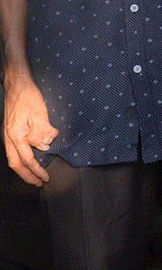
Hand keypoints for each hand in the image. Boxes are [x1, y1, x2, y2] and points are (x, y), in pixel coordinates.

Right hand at [3, 71, 56, 185]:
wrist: (17, 85)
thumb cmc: (28, 97)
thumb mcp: (39, 112)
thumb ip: (42, 131)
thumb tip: (44, 146)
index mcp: (16, 135)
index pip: (27, 159)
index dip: (36, 170)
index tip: (45, 178)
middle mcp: (9, 137)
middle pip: (15, 164)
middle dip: (27, 176)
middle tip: (38, 183)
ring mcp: (8, 135)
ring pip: (13, 158)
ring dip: (24, 169)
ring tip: (34, 176)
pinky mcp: (11, 132)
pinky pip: (14, 151)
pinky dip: (21, 160)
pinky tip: (29, 161)